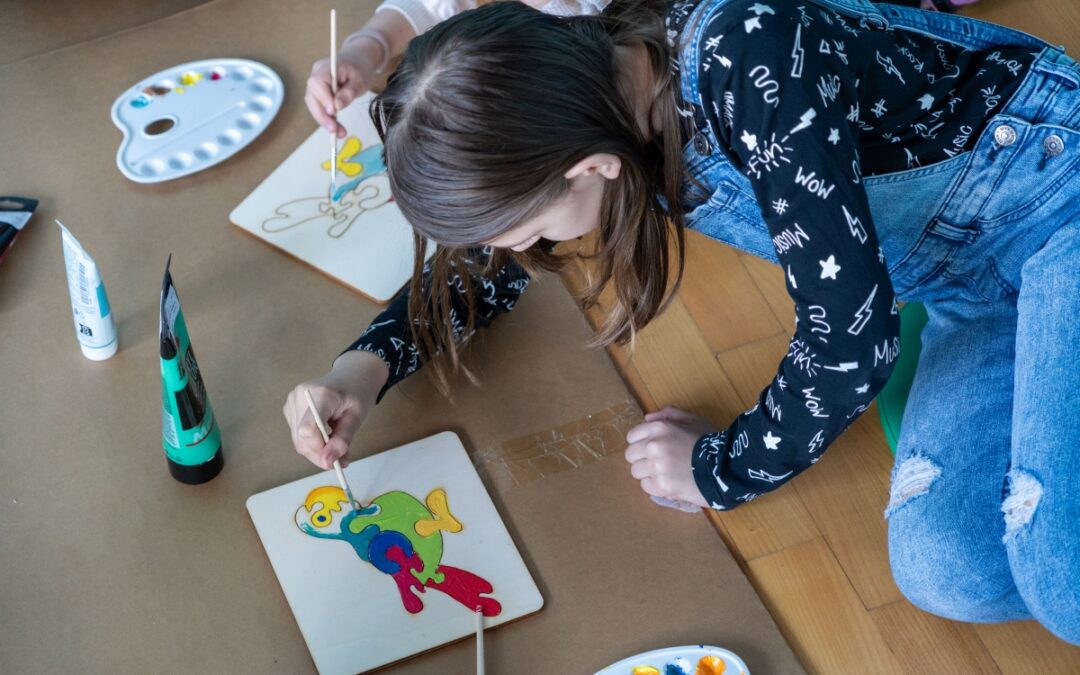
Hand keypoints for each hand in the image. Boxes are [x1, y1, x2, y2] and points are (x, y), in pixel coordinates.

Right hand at [283, 350, 388, 468]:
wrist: (351, 376)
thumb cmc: (357, 393)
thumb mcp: (358, 417)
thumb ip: (343, 439)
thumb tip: (327, 461)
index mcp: (321, 394)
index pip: (307, 428)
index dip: (317, 449)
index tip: (333, 462)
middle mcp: (301, 396)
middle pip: (302, 439)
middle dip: (321, 454)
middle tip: (342, 459)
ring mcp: (292, 401)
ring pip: (299, 441)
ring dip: (318, 450)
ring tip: (338, 446)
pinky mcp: (290, 408)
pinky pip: (298, 435)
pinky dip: (313, 442)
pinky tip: (327, 436)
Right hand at [305, 36, 384, 137]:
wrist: (359, 60)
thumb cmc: (360, 67)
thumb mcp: (360, 80)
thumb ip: (349, 92)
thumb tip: (337, 106)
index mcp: (326, 67)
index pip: (317, 83)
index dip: (323, 99)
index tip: (333, 112)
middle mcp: (316, 74)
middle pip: (311, 97)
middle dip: (322, 116)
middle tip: (335, 130)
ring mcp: (316, 83)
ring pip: (313, 104)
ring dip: (324, 120)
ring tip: (339, 132)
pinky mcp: (319, 91)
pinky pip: (319, 106)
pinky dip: (327, 118)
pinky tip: (336, 127)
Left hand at [624, 407, 715, 506]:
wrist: (726, 468)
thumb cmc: (710, 442)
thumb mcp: (692, 420)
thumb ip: (668, 414)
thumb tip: (646, 418)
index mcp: (659, 428)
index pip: (632, 436)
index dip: (641, 443)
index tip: (652, 449)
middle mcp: (653, 445)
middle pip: (631, 455)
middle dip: (642, 458)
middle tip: (658, 462)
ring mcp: (656, 467)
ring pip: (636, 472)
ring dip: (648, 473)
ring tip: (665, 473)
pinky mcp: (661, 486)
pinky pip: (646, 486)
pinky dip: (655, 486)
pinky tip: (669, 482)